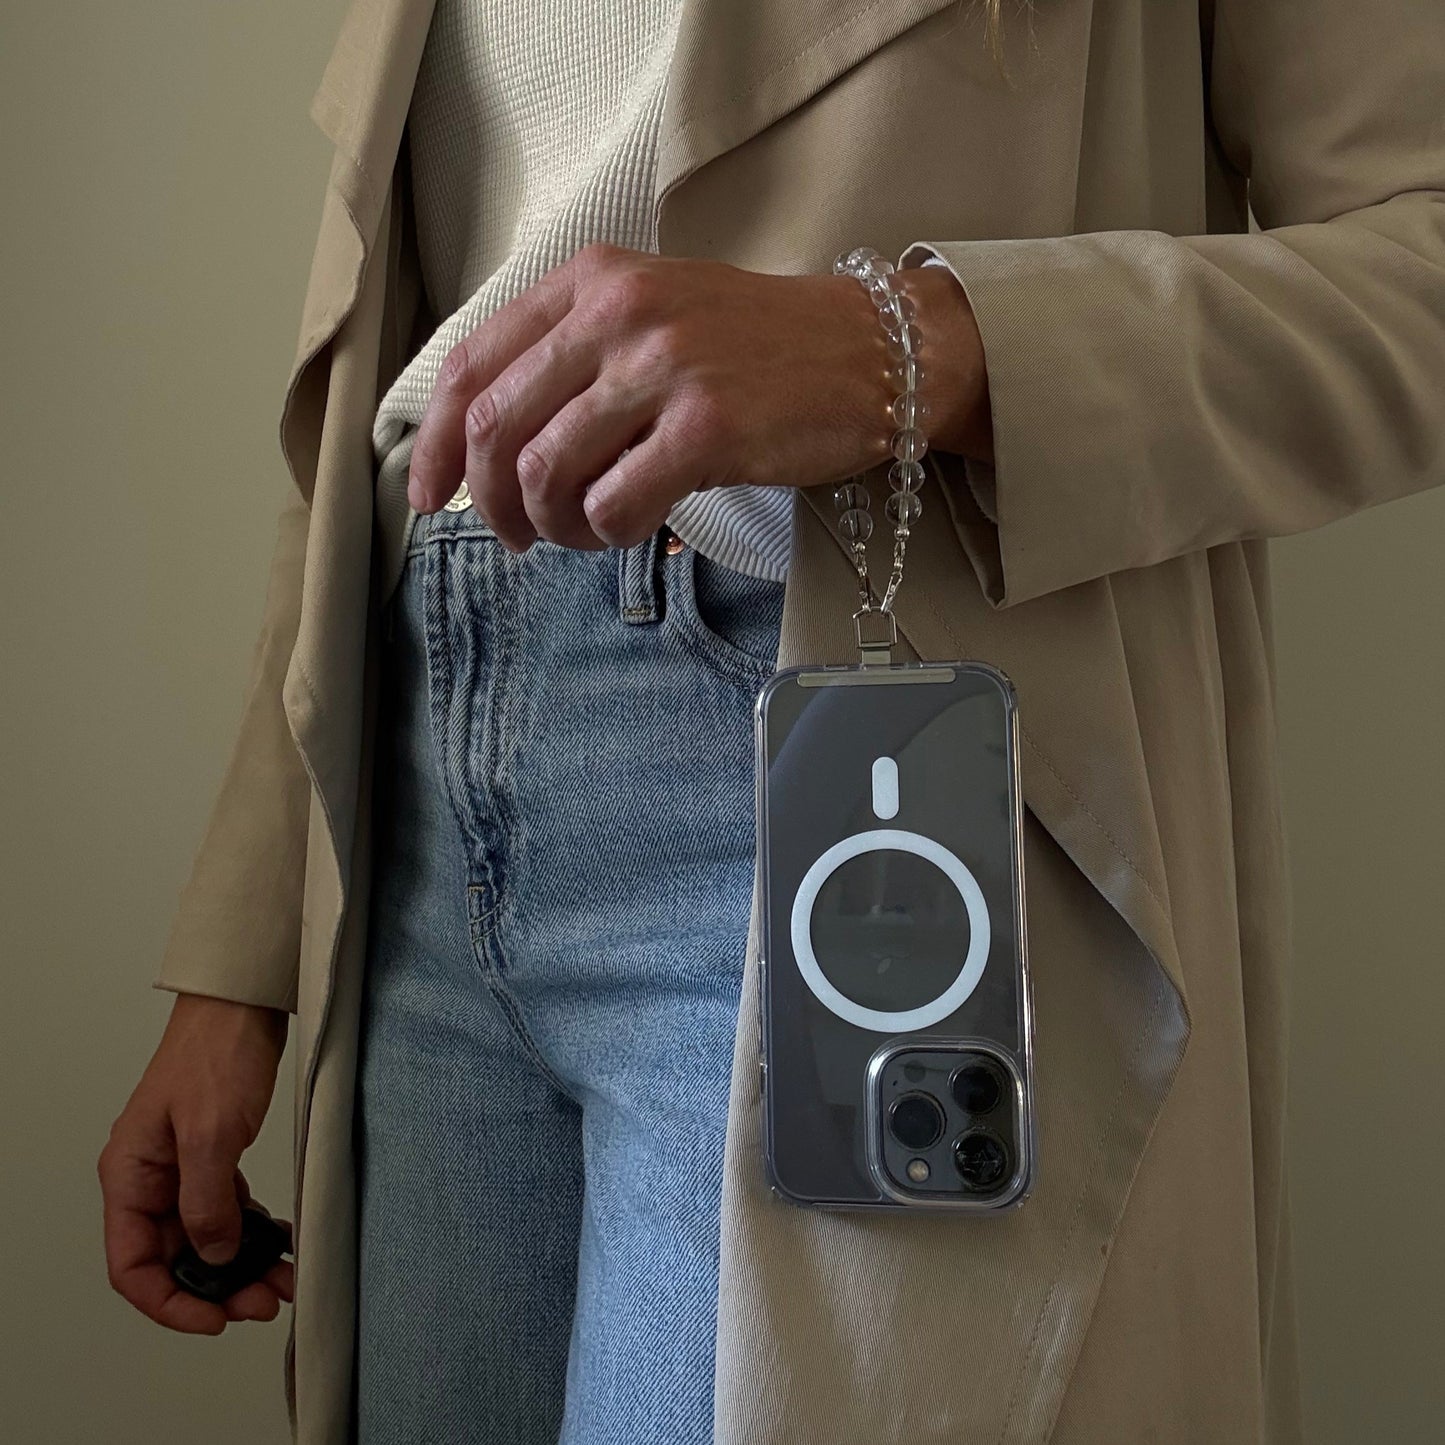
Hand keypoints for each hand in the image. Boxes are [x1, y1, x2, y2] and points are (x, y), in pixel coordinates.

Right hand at [99, 993, 291, 1333]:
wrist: (243, 1004)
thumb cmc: (216, 1052)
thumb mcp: (211, 1134)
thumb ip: (206, 1203)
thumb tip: (213, 1257)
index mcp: (129, 1175)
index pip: (132, 1265)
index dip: (169, 1302)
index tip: (214, 1320)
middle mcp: (150, 1177)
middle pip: (172, 1256)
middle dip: (215, 1288)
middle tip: (262, 1301)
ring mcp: (182, 1167)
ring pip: (204, 1236)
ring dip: (239, 1264)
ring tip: (278, 1279)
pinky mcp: (213, 1155)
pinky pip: (225, 1209)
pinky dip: (250, 1230)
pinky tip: (276, 1240)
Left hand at [406, 243, 990, 551]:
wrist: (872, 350)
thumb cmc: (756, 348)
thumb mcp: (652, 319)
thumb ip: (570, 360)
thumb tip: (488, 450)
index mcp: (590, 282)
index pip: (473, 366)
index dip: (437, 445)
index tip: (431, 497)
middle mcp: (618, 314)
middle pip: (499, 429)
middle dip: (492, 502)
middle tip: (519, 537)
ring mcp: (665, 367)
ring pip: (548, 474)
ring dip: (554, 527)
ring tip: (587, 535)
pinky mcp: (709, 427)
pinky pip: (614, 506)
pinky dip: (609, 534)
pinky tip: (633, 529)